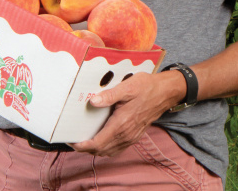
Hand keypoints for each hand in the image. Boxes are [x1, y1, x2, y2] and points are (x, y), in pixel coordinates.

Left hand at [70, 70, 185, 156]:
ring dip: (95, 149)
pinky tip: (100, 139)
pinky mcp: (134, 135)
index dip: (82, 145)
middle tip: (73, 140)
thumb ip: (109, 95)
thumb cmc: (146, 87)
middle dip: (85, 148)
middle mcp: (126, 134)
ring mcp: (131, 137)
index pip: (98, 143)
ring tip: (84, 140)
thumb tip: (92, 101)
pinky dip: (106, 148)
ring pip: (109, 151)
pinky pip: (117, 148)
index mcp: (122, 124)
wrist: (165, 92)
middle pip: (101, 150)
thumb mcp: (127, 86)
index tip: (72, 141)